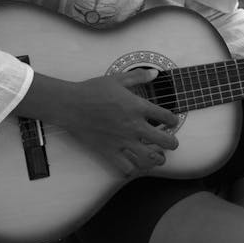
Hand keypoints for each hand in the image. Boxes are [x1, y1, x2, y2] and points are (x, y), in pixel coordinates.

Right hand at [50, 69, 180, 175]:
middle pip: (164, 141)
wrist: (70, 104)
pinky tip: (134, 165)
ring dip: (157, 159)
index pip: (166, 117)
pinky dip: (132, 169)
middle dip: (172, 144)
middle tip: (172, 144)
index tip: (173, 121)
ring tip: (158, 158)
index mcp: (138, 107)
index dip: (174, 120)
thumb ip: (138, 76)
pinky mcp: (109, 151)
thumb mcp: (118, 79)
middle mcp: (134, 126)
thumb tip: (155, 73)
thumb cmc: (93, 90)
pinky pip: (126, 167)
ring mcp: (122, 141)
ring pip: (149, 158)